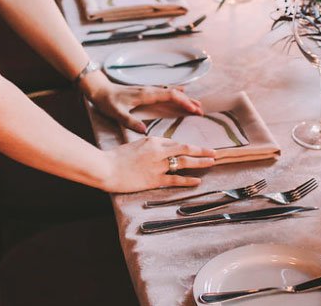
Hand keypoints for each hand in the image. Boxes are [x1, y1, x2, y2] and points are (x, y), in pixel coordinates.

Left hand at [80, 72, 202, 132]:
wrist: (99, 89)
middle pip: (175, 93)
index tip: (195, 110)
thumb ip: (130, 121)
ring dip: (185, 97)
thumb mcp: (116, 113)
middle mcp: (150, 90)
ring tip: (197, 105)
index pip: (171, 96)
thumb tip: (144, 130)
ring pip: (172, 92)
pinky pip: (166, 91)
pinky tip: (182, 92)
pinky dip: (176, 93)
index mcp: (146, 94)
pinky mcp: (146, 91)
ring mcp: (149, 89)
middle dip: (189, 101)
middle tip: (201, 111)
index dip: (184, 102)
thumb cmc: (107, 101)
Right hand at [101, 137, 215, 192]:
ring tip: (212, 162)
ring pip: (184, 162)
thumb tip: (158, 151)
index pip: (175, 142)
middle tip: (215, 152)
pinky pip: (175, 179)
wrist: (105, 167)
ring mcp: (158, 165)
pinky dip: (188, 180)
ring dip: (200, 162)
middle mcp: (158, 151)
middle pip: (185, 149)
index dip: (188, 146)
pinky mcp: (155, 179)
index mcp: (153, 140)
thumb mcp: (134, 146)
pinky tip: (198, 181)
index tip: (197, 148)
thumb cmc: (116, 157)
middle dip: (201, 151)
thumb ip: (148, 148)